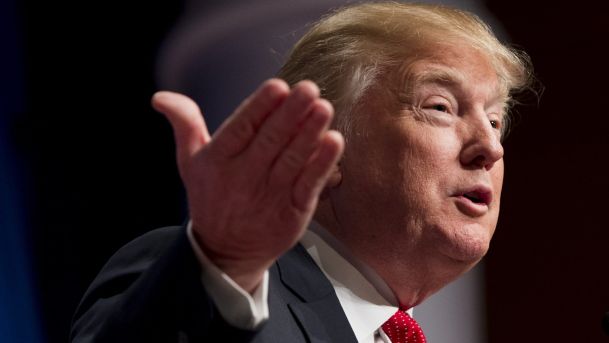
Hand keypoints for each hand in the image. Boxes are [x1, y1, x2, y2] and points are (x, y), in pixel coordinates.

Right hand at [152, 79, 343, 291]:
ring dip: (309, 133)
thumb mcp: (190, 162)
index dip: (260, 107)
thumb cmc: (211, 197)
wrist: (226, 251)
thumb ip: (184, 125)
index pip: (241, 128)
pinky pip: (309, 185)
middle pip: (270, 140)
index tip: (277, 87)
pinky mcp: (293, 212)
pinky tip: (333, 142)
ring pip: (292, 160)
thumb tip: (161, 97)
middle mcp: (244, 176)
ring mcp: (271, 195)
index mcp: (219, 160)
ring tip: (323, 109)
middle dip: (291, 114)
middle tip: (308, 89)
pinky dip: (322, 164)